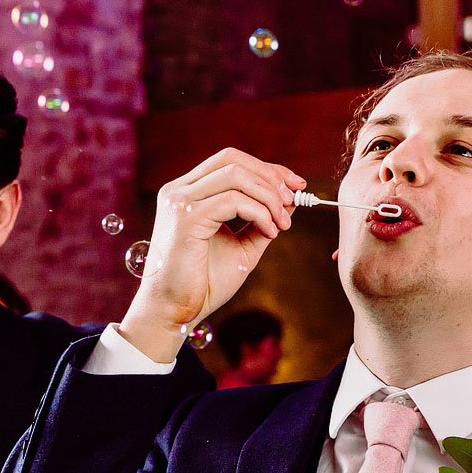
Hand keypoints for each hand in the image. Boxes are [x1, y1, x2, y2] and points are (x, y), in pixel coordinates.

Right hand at [119, 149, 304, 363]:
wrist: (175, 312)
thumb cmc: (203, 283)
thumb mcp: (242, 247)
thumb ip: (261, 222)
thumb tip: (289, 203)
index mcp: (189, 193)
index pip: (230, 162)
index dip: (267, 168)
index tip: (296, 185)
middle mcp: (180, 191)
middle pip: (233, 160)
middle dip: (271, 176)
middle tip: (294, 200)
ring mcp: (180, 202)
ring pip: (236, 176)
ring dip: (269, 197)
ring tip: (283, 224)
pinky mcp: (186, 218)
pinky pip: (233, 201)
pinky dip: (260, 213)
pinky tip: (270, 232)